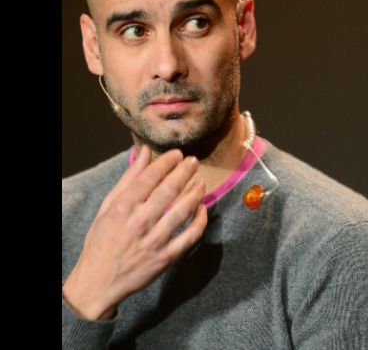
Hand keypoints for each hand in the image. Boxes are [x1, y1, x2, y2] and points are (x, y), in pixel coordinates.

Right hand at [62, 145, 207, 319]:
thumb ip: (129, 178)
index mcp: (122, 208)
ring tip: (201, 182)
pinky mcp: (166, 257)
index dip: (167, 162)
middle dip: (185, 172)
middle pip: (169, 190)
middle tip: (194, 162)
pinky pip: (191, 235)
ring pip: (183, 211)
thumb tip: (144, 152)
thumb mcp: (108, 207)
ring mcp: (154, 240)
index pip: (150, 177)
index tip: (178, 154)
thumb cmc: (102, 241)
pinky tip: (202, 208)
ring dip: (196, 193)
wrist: (98, 282)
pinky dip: (200, 220)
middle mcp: (139, 222)